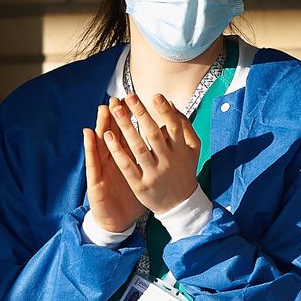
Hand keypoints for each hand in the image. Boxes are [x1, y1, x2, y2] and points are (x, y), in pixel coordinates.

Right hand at [83, 105, 142, 232]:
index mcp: (126, 159)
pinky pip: (92, 161)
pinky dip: (90, 147)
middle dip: (116, 116)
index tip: (133, 100)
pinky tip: (88, 133)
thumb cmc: (131, 198)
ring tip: (102, 108)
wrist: (117, 221)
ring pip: (101, 142)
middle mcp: (113, 160)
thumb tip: (166, 140)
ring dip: (101, 124)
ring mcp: (102, 169)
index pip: (127, 134)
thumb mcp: (142, 177)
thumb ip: (151, 159)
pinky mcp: (94, 180)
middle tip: (117, 97)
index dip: (130, 118)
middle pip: (113, 134)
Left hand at [100, 93, 199, 213]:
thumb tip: (171, 103)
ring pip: (138, 148)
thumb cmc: (185, 170)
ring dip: (126, 127)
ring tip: (116, 110)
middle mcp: (168, 161)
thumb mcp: (193, 148)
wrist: (180, 204)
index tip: (155, 96)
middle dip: (141, 113)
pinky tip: (107, 135)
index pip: (173, 126)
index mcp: (181, 150)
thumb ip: (184, 125)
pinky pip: (127, 165)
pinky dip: (117, 150)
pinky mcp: (140, 185)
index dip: (164, 111)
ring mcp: (154, 174)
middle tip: (129, 96)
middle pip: (153, 134)